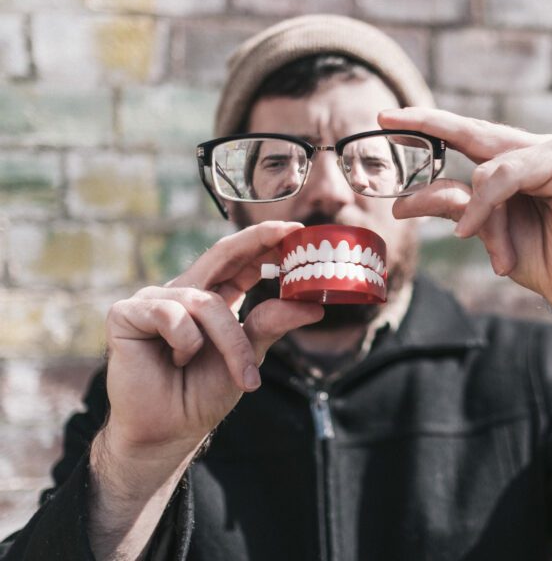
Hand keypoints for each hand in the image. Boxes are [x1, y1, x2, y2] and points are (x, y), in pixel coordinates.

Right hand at [102, 221, 323, 459]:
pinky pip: (172, 315)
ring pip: (206, 302)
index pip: (240, 261)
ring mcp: (153, 299)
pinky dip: (185, 342)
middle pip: (221, 254)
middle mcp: (183, 293)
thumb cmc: (203, 393)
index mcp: (211, 299)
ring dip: (230, 341)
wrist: (168, 430)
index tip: (298, 232)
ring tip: (239, 375)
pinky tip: (175, 361)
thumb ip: (271, 325)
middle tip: (289, 233)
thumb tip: (314, 307)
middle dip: (256, 241)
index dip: (265, 243)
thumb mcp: (247, 356)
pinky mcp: (127, 313)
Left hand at [380, 108, 551, 329]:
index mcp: (520, 163)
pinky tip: (473, 228)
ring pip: (489, 163)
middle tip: (386, 118)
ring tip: (468, 234)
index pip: (469, 137)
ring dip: (475, 205)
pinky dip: (486, 200)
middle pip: (474, 131)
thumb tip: (405, 200)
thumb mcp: (489, 232)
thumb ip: (457, 207)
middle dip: (428, 124)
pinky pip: (508, 173)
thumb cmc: (547, 260)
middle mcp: (536, 150)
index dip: (430, 126)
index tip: (387, 119)